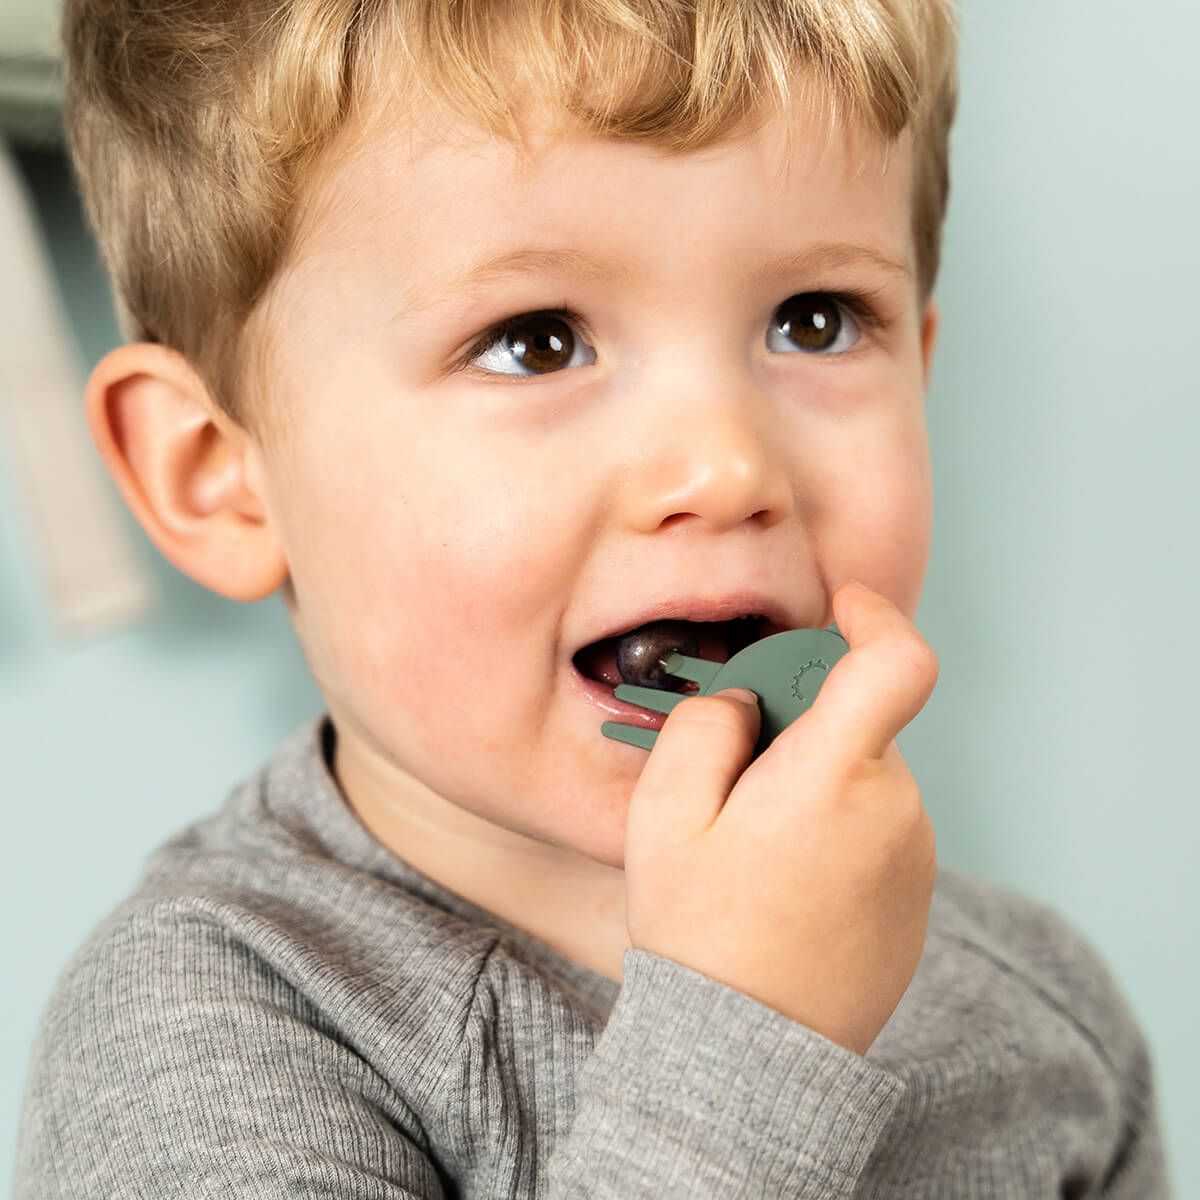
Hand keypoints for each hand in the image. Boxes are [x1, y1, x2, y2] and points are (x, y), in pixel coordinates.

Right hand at [623, 581, 938, 1055]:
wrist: (752, 1053)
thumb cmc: (702, 934)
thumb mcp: (664, 818)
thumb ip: (702, 728)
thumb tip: (739, 699)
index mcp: (833, 778)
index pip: (897, 663)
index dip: (875, 615)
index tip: (842, 604)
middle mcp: (893, 809)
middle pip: (858, 719)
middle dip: (801, 720)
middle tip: (734, 771)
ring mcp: (914, 855)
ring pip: (863, 773)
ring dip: (813, 779)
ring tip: (752, 847)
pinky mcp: (917, 894)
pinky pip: (877, 824)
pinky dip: (834, 824)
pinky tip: (784, 881)